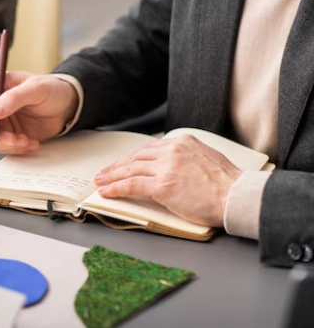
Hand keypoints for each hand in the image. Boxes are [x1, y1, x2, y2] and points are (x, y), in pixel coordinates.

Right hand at [0, 70, 78, 153]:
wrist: (67, 106)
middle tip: (12, 137)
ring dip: (5, 143)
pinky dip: (16, 148)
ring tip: (25, 140)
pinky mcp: (8, 134)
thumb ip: (14, 98)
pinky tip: (31, 143)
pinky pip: (3, 146)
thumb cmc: (52, 89)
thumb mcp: (35, 88)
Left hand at [93, 134, 242, 226]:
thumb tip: (170, 164)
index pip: (148, 149)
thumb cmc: (227, 184)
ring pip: (130, 170)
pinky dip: (116, 188)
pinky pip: (131, 185)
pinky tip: (107, 191)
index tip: (121, 164)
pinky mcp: (162, 185)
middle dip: (117, 166)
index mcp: (182, 141)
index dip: (131, 158)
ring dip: (112, 177)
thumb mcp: (205, 157)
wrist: (238, 196)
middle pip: (136, 157)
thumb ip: (185, 156)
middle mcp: (171, 150)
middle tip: (104, 173)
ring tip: (101, 182)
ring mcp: (166, 167)